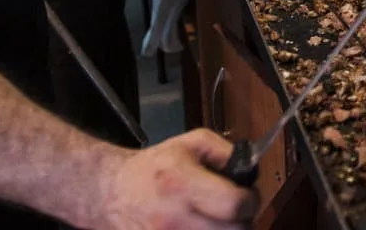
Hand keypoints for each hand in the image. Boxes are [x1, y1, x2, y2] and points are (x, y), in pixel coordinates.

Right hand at [95, 130, 253, 229]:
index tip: (247, 196)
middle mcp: (173, 219)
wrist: (114, 192)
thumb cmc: (155, 167)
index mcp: (183, 184)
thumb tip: (251, 172)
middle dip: (241, 221)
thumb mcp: (193, 143)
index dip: (250, 201)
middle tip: (235, 211)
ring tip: (219, 220)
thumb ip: (227, 153)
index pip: (235, 206)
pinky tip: (203, 227)